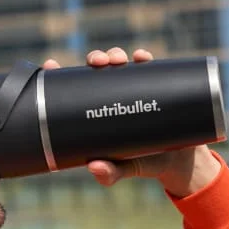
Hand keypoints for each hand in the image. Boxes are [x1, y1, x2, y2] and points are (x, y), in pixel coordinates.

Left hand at [42, 48, 220, 196]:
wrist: (178, 161)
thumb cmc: (142, 162)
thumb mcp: (125, 169)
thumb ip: (110, 173)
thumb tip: (94, 168)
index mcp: (96, 109)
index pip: (74, 88)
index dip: (60, 74)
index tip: (50, 65)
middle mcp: (112, 93)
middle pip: (98, 69)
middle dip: (95, 59)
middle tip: (98, 63)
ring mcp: (134, 88)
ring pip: (121, 63)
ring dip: (116, 55)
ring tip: (118, 60)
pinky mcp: (156, 86)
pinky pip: (150, 67)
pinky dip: (145, 59)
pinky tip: (142, 57)